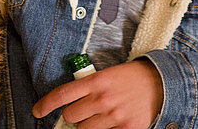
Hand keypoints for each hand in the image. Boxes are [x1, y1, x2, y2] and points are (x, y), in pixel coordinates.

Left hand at [32, 59, 163, 128]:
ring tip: (100, 117)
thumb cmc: (130, 78)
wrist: (160, 83)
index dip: (46, 104)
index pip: (63, 94)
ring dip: (88, 126)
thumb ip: (89, 87)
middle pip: (71, 116)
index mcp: (97, 81)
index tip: (37, 110)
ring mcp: (114, 115)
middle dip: (73, 116)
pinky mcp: (125, 128)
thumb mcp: (107, 74)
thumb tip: (70, 103)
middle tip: (83, 112)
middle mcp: (103, 98)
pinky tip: (111, 123)